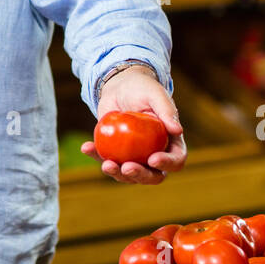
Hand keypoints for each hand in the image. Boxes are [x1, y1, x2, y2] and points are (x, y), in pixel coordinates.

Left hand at [81, 66, 185, 184]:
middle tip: (127, 168)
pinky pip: (106, 160)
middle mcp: (155, 154)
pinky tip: (86, 148)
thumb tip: (178, 130)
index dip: (167, 164)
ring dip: (117, 173)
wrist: (120, 87)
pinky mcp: (115, 154)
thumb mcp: (155, 94)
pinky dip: (96, 156)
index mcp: (171, 143)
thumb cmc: (143, 89)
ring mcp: (134, 157)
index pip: (176, 159)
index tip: (153, 159)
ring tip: (106, 164)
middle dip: (140, 175)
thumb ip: (167, 110)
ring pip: (128, 175)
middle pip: (153, 175)